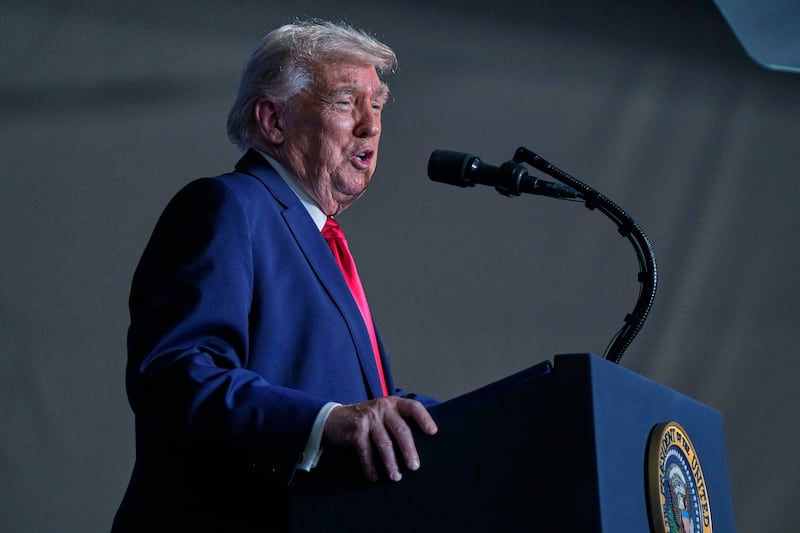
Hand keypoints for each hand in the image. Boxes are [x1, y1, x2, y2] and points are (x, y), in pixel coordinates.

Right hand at [322, 396, 437, 481]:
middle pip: (400, 429)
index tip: (433, 432)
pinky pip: (367, 452)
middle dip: (409, 450)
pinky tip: (375, 476)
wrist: (335, 419)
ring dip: (391, 462)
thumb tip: (420, 446)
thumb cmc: (367, 421)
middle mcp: (382, 408)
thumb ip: (398, 422)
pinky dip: (371, 466)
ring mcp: (369, 418)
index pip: (413, 407)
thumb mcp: (383, 414)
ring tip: (396, 476)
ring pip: (384, 443)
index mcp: (393, 403)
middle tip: (414, 466)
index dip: (424, 419)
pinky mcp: (357, 430)